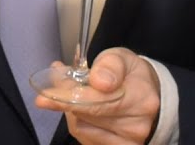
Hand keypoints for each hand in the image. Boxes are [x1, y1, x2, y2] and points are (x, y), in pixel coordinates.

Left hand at [35, 48, 161, 144]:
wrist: (151, 98)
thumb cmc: (131, 75)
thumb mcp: (122, 58)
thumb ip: (109, 64)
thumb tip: (98, 80)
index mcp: (141, 97)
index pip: (98, 102)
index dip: (67, 98)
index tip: (43, 97)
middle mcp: (137, 125)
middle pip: (85, 115)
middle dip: (66, 98)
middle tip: (59, 84)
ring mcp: (129, 142)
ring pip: (81, 128)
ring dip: (72, 111)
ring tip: (80, 97)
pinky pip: (85, 139)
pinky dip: (79, 123)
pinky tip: (87, 113)